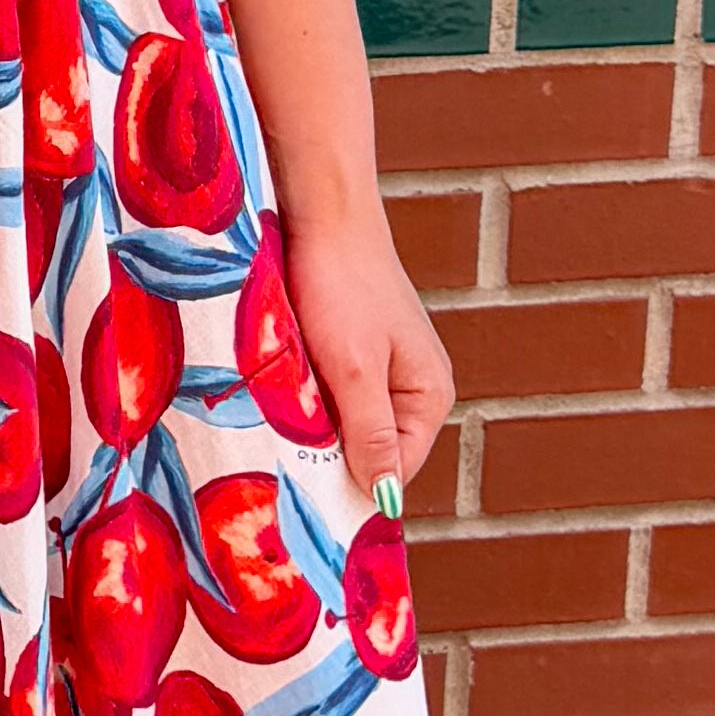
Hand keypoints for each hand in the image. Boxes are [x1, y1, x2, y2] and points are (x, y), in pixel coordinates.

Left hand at [290, 213, 453, 496]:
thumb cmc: (341, 287)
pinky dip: (309, 395)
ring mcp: (387, 369)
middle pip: (371, 449)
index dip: (350, 483)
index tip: (302, 489)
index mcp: (430, 396)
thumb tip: (388, 500)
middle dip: (329, 451)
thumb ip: (371, 435)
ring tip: (284, 407)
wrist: (324, 215)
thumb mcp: (354, 370)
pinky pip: (334, 395)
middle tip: (286, 444)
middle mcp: (416, 388)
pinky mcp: (358, 351)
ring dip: (315, 423)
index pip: (394, 471)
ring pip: (347, 423)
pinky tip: (286, 382)